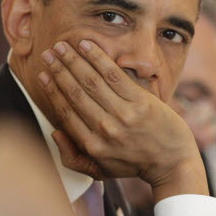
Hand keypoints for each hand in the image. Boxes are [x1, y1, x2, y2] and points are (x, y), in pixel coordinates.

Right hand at [37, 39, 207, 200]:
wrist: (172, 162)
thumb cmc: (133, 164)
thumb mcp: (99, 170)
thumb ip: (72, 156)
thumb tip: (54, 132)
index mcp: (92, 145)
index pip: (66, 112)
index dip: (52, 90)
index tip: (43, 75)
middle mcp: (105, 129)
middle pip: (75, 93)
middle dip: (59, 70)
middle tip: (48, 53)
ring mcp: (124, 115)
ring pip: (92, 81)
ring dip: (74, 60)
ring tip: (62, 45)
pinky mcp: (141, 102)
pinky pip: (114, 75)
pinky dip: (98, 58)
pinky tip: (87, 45)